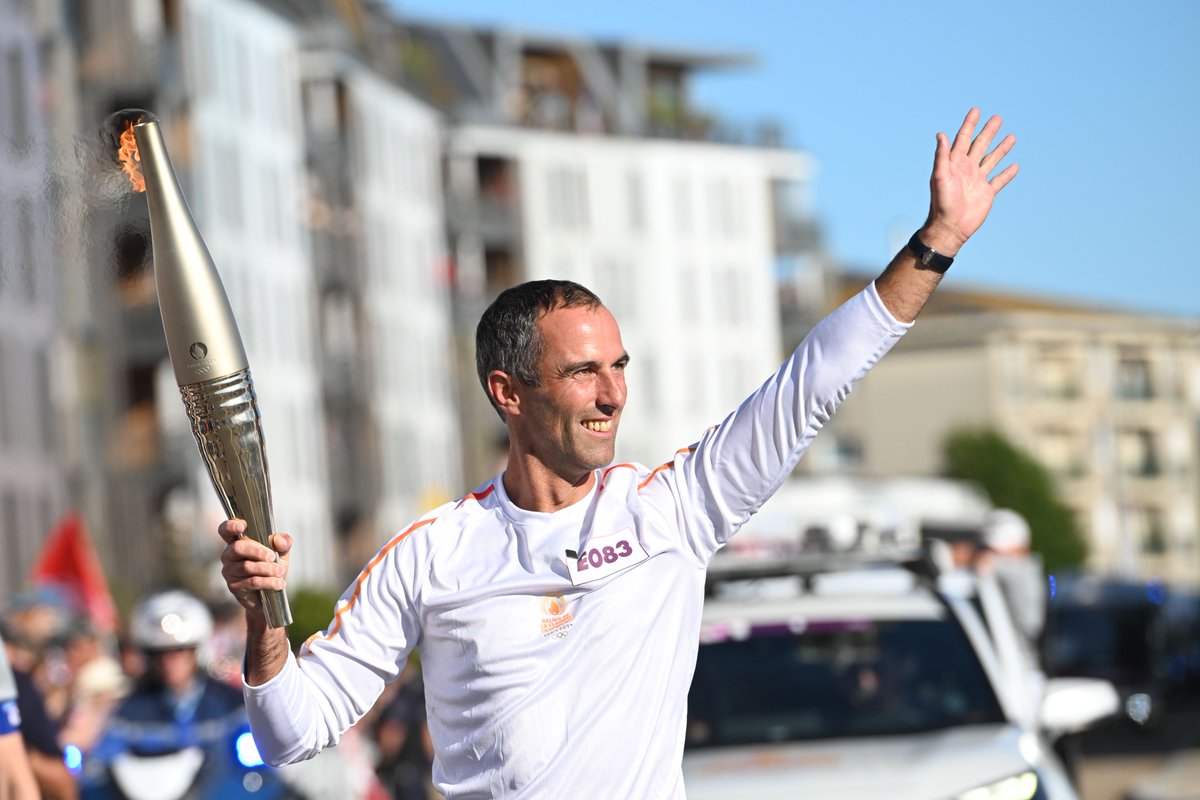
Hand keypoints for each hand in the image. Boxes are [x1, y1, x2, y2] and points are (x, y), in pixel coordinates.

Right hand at [218, 519, 289, 614]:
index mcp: (237, 541)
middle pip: (238, 548)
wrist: (270, 595)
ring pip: (247, 566)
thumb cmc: (272, 568)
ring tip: (280, 572)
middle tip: (273, 556)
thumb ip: (283, 542)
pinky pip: (252, 582)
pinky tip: (280, 584)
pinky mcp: (234, 586)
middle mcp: (229, 555)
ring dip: (267, 569)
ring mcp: (229, 571)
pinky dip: (268, 582)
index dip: (231, 526)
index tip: (242, 525)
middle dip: (257, 550)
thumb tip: (278, 540)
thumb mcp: (282, 553)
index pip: (225, 530)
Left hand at [922, 108, 1018, 255]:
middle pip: (980, 145)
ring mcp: (977, 181)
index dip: (969, 124)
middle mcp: (967, 169)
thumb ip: (942, 155)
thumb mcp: (939, 176)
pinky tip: (1015, 165)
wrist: (950, 226)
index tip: (976, 110)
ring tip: (1011, 136)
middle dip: (988, 131)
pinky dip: (1007, 173)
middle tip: (997, 118)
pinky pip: (999, 180)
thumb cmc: (941, 202)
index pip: (963, 138)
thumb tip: (941, 134)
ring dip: (1001, 148)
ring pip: (992, 160)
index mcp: (955, 163)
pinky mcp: (987, 193)